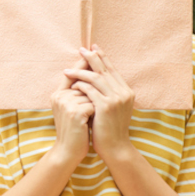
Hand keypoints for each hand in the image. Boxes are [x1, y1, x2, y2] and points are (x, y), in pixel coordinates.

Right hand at [50, 56, 94, 164]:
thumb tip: (93, 76)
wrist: (68, 151)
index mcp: (57, 94)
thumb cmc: (75, 130)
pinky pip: (93, 103)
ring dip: (97, 102)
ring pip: (91, 92)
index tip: (95, 50)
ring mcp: (66, 104)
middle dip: (95, 85)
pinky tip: (97, 119)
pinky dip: (98, 110)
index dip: (84, 62)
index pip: (72, 72)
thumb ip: (78, 94)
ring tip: (99, 113)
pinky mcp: (75, 112)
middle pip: (84, 81)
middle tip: (104, 80)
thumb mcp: (73, 109)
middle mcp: (59, 96)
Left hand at [63, 45, 134, 162]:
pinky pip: (90, 90)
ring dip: (80, 71)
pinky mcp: (106, 106)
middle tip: (81, 49)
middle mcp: (124, 93)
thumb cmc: (109, 129)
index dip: (102, 57)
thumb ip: (106, 94)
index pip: (112, 70)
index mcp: (126, 91)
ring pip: (96, 78)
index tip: (92, 48)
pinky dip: (80, 85)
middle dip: (92, 58)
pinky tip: (71, 84)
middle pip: (105, 69)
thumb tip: (92, 79)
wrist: (115, 147)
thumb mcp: (111, 108)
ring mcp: (116, 99)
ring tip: (68, 69)